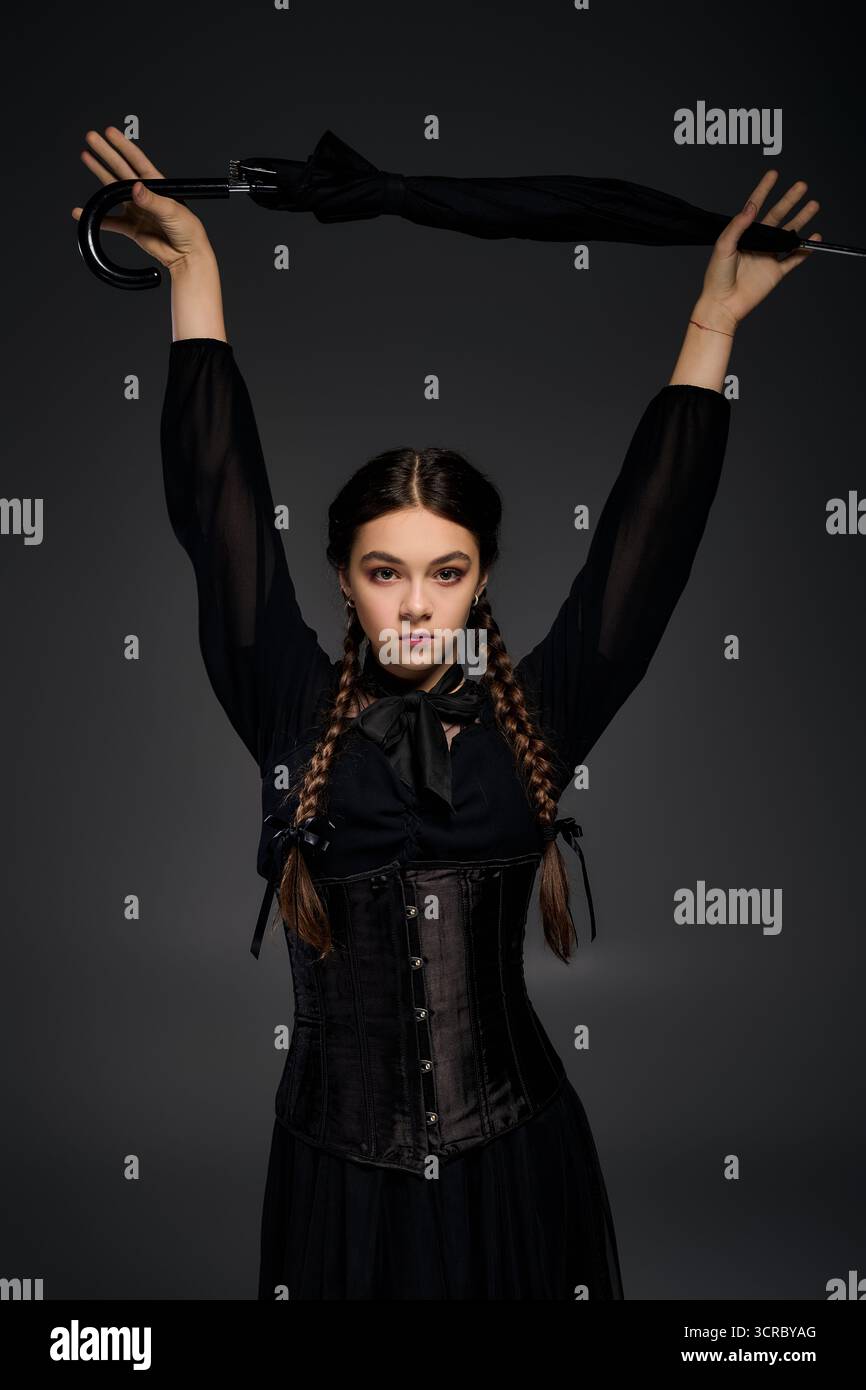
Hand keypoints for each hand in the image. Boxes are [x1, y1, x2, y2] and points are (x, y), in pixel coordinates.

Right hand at [71, 127, 211, 272]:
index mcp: (157, 185)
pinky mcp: (131, 227)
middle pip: (121, 169)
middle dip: (106, 153)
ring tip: (86, 157)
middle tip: (91, 138)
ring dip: (99, 173)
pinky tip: (82, 212)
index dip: (123, 146)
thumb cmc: (188, 231)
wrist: (186, 256)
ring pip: (112, 189)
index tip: (110, 132)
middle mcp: (144, 194)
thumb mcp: (172, 211)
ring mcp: (136, 209)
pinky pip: (110, 221)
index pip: (137, 160)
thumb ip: (152, 200)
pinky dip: (96, 218)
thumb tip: (135, 188)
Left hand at [696, 170, 822, 330]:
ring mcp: (767, 257)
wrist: (722, 305)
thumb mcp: (723, 247)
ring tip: (813, 205)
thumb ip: (737, 226)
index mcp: (743, 235)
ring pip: (789, 235)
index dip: (764, 190)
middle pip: (777, 217)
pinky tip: (815, 239)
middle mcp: (757, 243)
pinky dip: (805, 250)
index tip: (773, 174)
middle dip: (790, 200)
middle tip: (802, 186)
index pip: (755, 207)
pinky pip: (794, 259)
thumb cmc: (716, 278)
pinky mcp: (775, 273)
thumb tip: (750, 207)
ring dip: (801, 220)